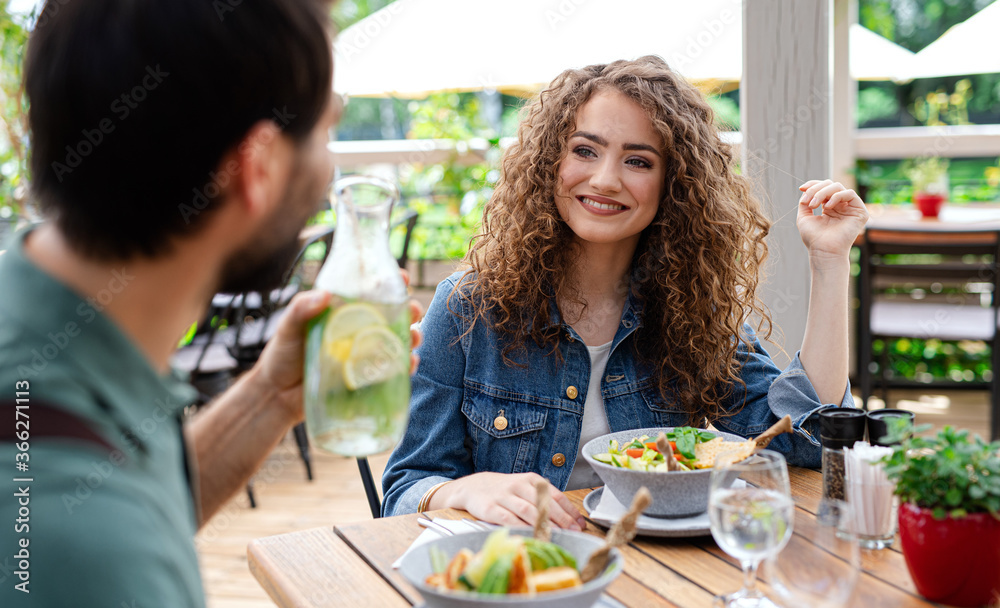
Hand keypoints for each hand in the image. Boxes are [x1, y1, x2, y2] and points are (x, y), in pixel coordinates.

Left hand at [254, 269, 424, 421]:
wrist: (278, 396)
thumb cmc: (282, 355)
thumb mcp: (288, 327)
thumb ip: (301, 308)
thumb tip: (325, 295)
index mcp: (344, 310)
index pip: (372, 291)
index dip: (390, 282)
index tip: (401, 277)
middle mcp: (359, 329)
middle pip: (394, 314)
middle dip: (410, 309)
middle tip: (412, 310)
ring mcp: (366, 353)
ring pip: (399, 340)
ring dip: (414, 336)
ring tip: (414, 338)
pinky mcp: (368, 377)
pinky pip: (394, 370)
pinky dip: (407, 366)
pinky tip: (410, 364)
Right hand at [436, 472, 587, 530]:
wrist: (473, 487)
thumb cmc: (505, 491)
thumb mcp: (525, 488)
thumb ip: (543, 500)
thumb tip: (569, 519)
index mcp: (531, 480)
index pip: (555, 494)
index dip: (569, 510)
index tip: (580, 524)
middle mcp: (519, 485)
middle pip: (543, 503)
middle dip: (561, 519)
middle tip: (573, 532)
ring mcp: (504, 496)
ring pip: (527, 510)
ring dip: (543, 524)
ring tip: (557, 536)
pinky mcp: (490, 508)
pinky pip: (508, 519)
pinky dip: (520, 528)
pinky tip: (530, 536)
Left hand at [796, 179, 868, 262]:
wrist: (823, 251)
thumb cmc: (813, 238)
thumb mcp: (804, 216)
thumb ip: (805, 202)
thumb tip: (805, 189)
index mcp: (829, 207)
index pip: (824, 188)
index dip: (813, 184)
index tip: (801, 188)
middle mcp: (841, 206)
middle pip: (830, 185)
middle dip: (816, 190)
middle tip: (808, 202)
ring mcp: (850, 208)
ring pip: (838, 187)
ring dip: (823, 193)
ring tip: (814, 205)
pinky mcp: (860, 212)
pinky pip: (850, 194)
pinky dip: (836, 196)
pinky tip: (827, 207)